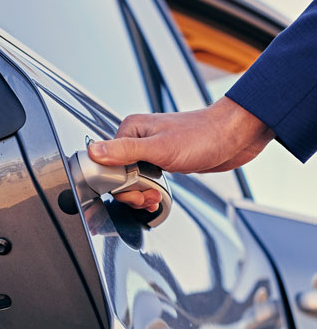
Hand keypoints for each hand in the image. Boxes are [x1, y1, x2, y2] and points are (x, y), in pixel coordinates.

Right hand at [88, 97, 274, 208]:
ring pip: (132, 180)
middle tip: (148, 197)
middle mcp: (137, 138)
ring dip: (142, 194)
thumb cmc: (203, 136)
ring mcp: (149, 150)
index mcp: (130, 130)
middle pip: (118, 174)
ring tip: (156, 199)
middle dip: (132, 192)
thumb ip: (125, 151)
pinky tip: (157, 198)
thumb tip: (93, 152)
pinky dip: (149, 192)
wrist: (234, 136)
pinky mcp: (161, 160)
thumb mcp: (160, 147)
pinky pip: (145, 180)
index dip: (118, 183)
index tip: (135, 192)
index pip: (107, 163)